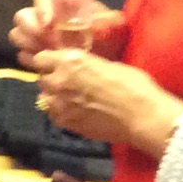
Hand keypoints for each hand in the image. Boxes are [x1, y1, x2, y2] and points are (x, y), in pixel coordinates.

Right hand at [10, 0, 127, 59]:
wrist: (110, 59)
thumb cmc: (111, 37)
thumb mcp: (116, 29)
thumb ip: (110, 24)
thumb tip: (98, 27)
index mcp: (63, 4)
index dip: (41, 8)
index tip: (49, 24)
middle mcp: (47, 17)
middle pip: (23, 16)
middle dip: (30, 30)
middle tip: (44, 44)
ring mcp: (39, 36)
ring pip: (18, 35)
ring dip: (28, 45)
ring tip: (43, 56)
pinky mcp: (37, 54)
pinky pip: (23, 55)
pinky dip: (30, 61)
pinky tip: (43, 67)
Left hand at [28, 47, 182, 159]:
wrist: (141, 116)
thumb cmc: (133, 85)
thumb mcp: (108, 64)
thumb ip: (86, 65)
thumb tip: (80, 67)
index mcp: (70, 61)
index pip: (41, 58)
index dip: (48, 61)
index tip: (56, 64)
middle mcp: (59, 81)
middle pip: (42, 78)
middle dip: (51, 78)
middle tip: (66, 82)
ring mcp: (59, 104)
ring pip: (44, 97)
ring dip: (53, 96)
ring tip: (68, 98)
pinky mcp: (65, 123)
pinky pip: (53, 115)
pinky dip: (59, 112)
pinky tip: (73, 112)